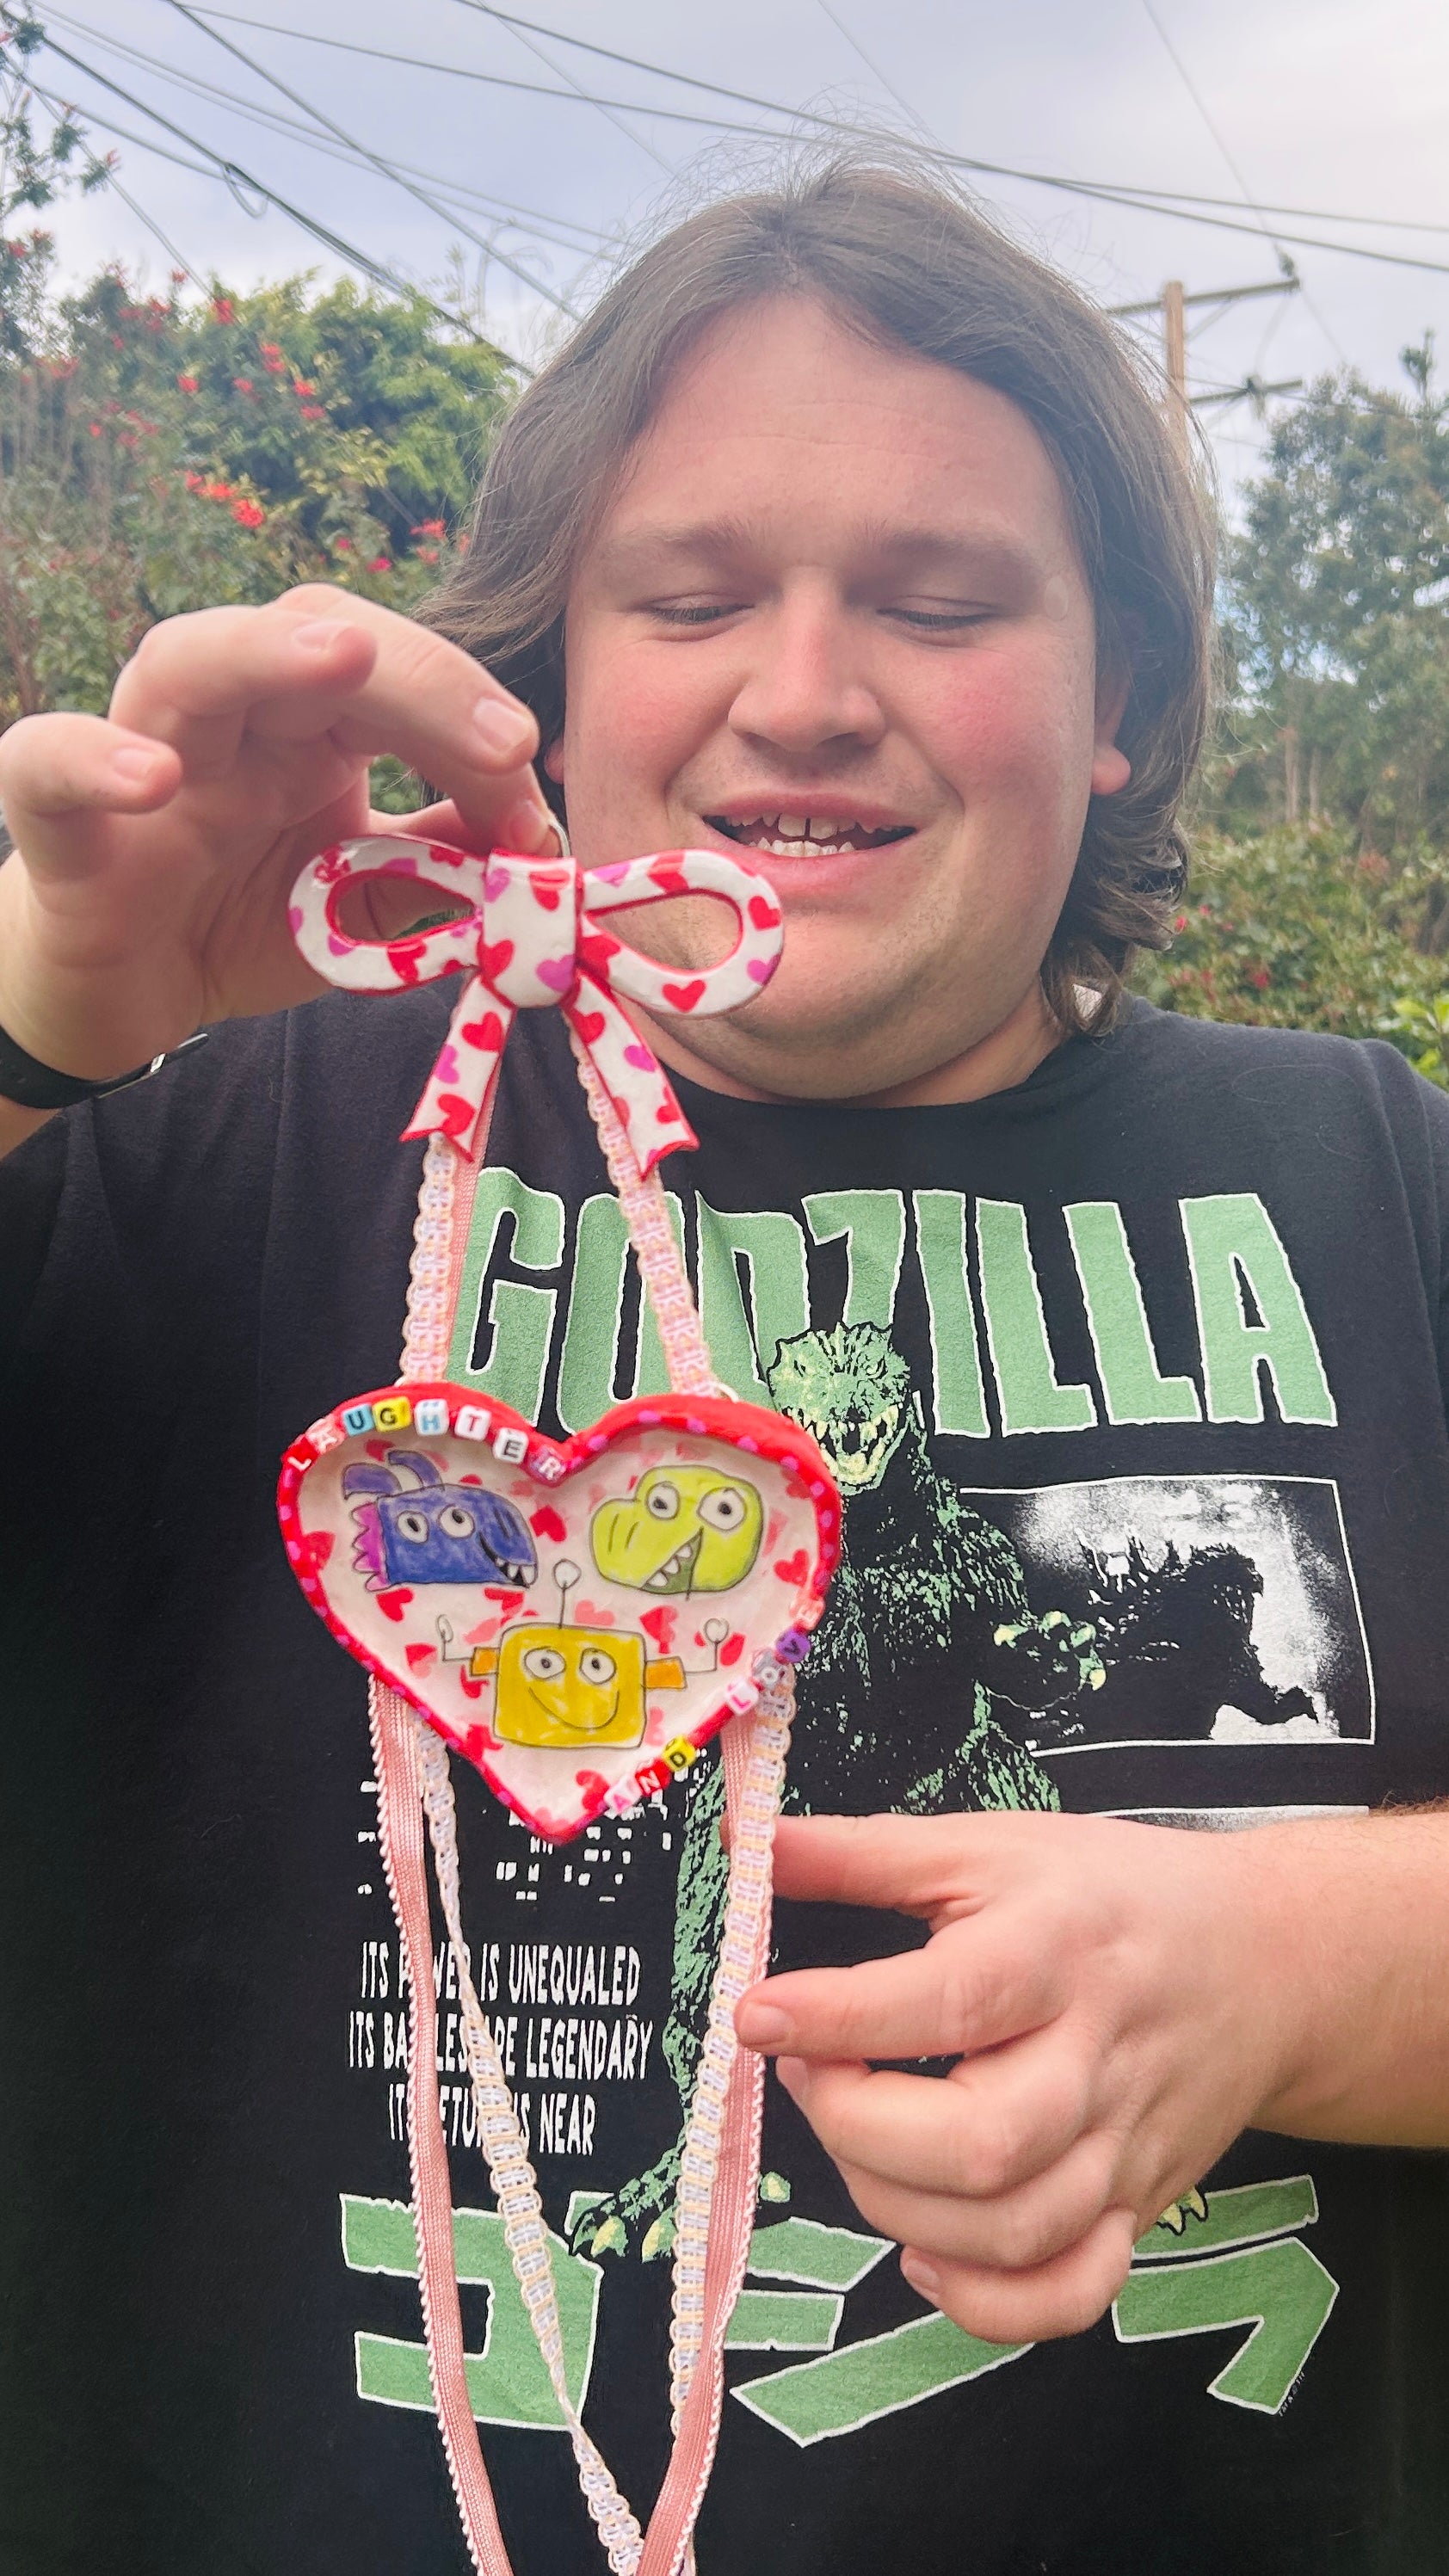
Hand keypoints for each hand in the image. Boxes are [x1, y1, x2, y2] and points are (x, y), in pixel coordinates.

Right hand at [0, 584, 551, 1087]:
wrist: (129, 990)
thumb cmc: (245, 918)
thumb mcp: (370, 901)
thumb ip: (446, 863)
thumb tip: (541, 836)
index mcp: (310, 725)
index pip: (397, 677)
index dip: (471, 720)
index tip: (531, 795)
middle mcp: (232, 716)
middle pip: (312, 632)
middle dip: (418, 675)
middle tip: (503, 742)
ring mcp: (142, 753)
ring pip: (187, 660)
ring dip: (265, 652)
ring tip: (340, 658)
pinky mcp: (62, 824)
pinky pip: (49, 766)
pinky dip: (94, 760)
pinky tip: (153, 779)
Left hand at [734, 1810, 1294, 2344]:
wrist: (1265, 1959)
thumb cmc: (1111, 1896)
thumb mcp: (991, 1846)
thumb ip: (863, 1852)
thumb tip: (748, 1845)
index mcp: (1059, 1949)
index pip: (948, 2000)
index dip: (837, 2017)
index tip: (756, 2013)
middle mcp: (1096, 2060)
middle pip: (980, 2144)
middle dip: (858, 2124)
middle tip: (807, 2072)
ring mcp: (1121, 2149)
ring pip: (1010, 2231)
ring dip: (896, 2207)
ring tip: (855, 2136)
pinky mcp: (1135, 2210)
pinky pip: (1068, 2296)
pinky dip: (984, 2302)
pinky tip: (924, 2249)